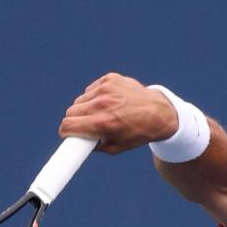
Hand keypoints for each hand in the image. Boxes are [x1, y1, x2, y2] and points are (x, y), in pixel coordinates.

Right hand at [59, 73, 179, 154]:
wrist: (160, 113)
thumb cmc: (138, 133)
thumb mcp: (117, 147)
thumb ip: (94, 146)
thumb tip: (76, 142)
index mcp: (104, 123)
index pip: (68, 125)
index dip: (66, 132)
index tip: (68, 134)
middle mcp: (103, 104)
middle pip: (71, 111)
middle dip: (76, 120)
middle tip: (86, 125)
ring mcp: (106, 89)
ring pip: (80, 100)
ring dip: (86, 108)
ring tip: (102, 113)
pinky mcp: (110, 79)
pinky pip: (91, 89)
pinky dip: (95, 96)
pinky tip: (109, 101)